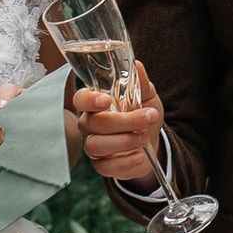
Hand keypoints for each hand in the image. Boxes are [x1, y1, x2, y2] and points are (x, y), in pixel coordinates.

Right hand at [76, 62, 166, 186]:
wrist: (151, 143)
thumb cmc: (142, 114)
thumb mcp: (147, 97)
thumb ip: (140, 83)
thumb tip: (137, 65)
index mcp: (96, 104)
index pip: (80, 99)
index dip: (89, 100)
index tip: (107, 101)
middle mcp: (89, 125)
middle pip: (95, 123)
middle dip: (125, 121)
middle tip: (148, 117)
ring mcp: (93, 146)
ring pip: (97, 145)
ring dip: (125, 141)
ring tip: (144, 137)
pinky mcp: (101, 165)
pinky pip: (105, 167)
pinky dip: (126, 162)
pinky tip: (140, 156)